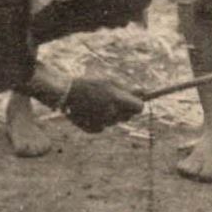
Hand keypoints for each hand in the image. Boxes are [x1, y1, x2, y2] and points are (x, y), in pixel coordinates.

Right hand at [23, 63, 142, 131]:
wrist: (65, 93)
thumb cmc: (89, 84)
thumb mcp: (109, 81)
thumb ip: (128, 88)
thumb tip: (145, 91)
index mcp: (116, 100)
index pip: (139, 107)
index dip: (137, 104)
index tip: (134, 100)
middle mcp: (111, 114)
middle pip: (128, 116)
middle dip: (124, 109)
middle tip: (113, 99)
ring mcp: (102, 123)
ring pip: (115, 121)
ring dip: (112, 114)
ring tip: (99, 102)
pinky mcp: (94, 129)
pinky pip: (104, 126)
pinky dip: (100, 120)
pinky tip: (91, 111)